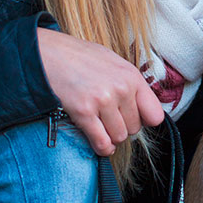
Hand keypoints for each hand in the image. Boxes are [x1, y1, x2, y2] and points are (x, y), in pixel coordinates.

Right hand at [37, 28, 164, 155]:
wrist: (47, 54)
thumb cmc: (79, 57)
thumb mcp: (112, 61)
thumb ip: (129, 82)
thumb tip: (143, 106)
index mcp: (131, 76)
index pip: (155, 115)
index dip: (144, 120)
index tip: (132, 118)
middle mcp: (121, 88)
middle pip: (134, 128)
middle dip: (122, 127)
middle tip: (107, 118)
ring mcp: (103, 101)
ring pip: (119, 137)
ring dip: (110, 136)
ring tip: (99, 124)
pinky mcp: (84, 112)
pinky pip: (102, 142)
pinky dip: (102, 147)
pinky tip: (98, 142)